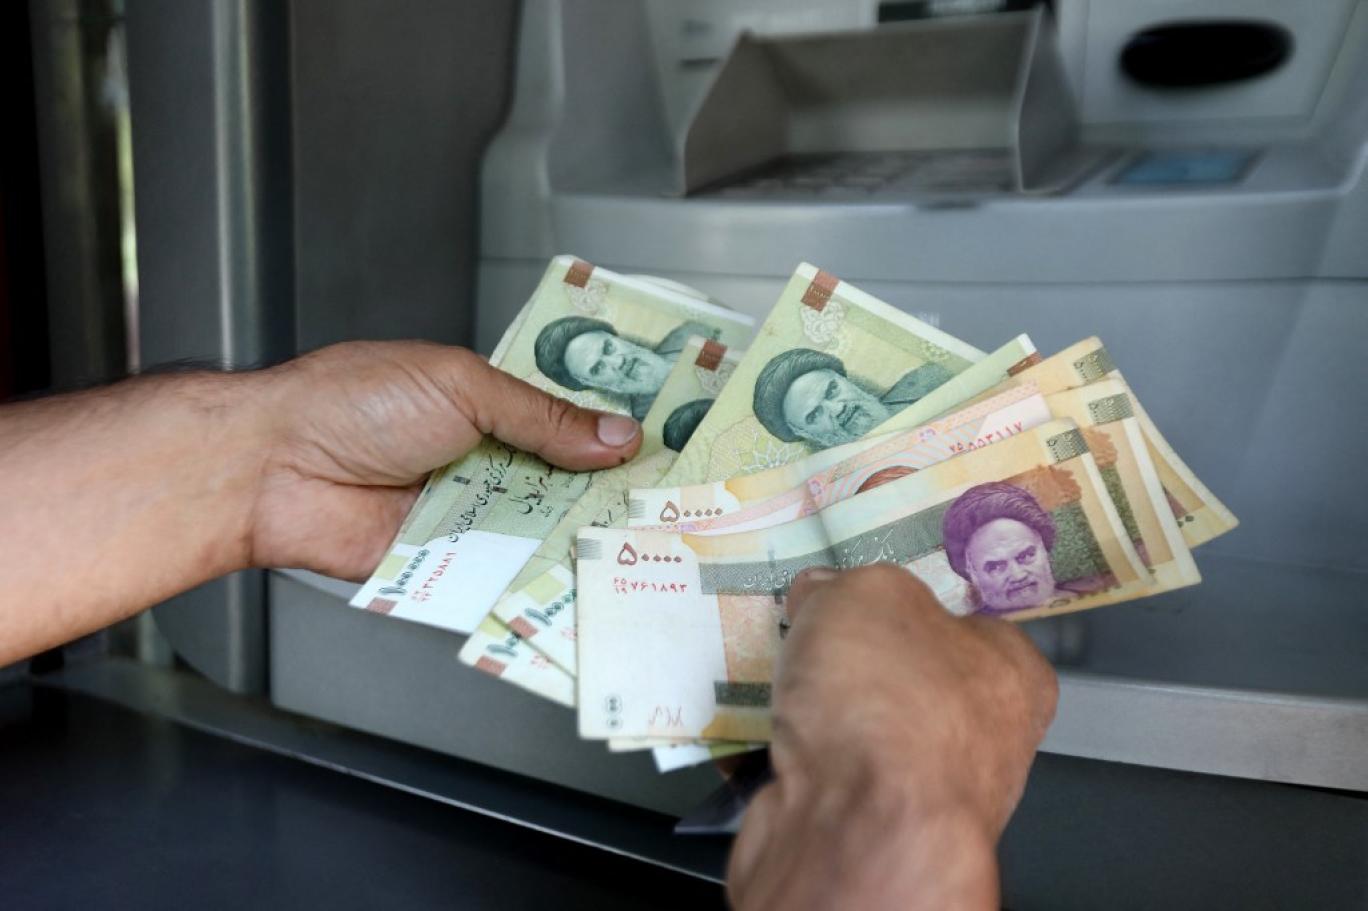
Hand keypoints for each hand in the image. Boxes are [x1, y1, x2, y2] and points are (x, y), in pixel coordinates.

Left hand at [245, 341, 641, 578]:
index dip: (612, 428)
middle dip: (611, 490)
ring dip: (581, 535)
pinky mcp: (448, 563)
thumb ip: (543, 417)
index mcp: (485, 401)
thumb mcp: (463, 388)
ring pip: (540, 529)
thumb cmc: (350, 405)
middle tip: (676, 503)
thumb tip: (617, 435)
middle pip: (563, 479)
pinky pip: (502, 573)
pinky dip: (538, 579)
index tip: (671, 441)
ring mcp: (467, 512)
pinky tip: (586, 582)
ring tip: (648, 545)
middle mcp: (481, 457)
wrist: (273, 469)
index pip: (564, 417)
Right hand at [726, 564, 1057, 910]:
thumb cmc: (891, 703)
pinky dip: (789, 747)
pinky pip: (820, 767)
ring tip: (781, 677)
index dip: (909, 595)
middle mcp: (983, 738)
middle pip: (904, 670)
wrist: (854, 830)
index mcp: (1013, 673)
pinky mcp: (865, 826)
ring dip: (813, 699)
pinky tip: (768, 728)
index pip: (969, 620)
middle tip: (808, 626)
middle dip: (849, 649)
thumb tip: (824, 591)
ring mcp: (923, 790)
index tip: (862, 583)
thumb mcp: (869, 593)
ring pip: (857, 722)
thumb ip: (849, 583)